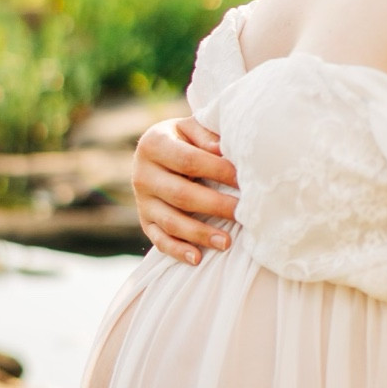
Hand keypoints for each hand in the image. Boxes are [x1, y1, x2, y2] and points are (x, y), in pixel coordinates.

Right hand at [132, 116, 238, 264]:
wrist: (160, 153)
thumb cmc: (186, 140)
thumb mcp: (192, 129)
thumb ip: (206, 135)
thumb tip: (221, 149)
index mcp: (153, 144)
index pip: (189, 161)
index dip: (218, 171)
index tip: (244, 181)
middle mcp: (142, 174)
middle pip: (181, 194)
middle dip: (215, 206)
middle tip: (243, 214)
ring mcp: (142, 201)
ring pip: (171, 222)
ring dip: (200, 234)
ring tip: (226, 243)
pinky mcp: (145, 222)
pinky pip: (159, 240)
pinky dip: (178, 251)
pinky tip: (197, 258)